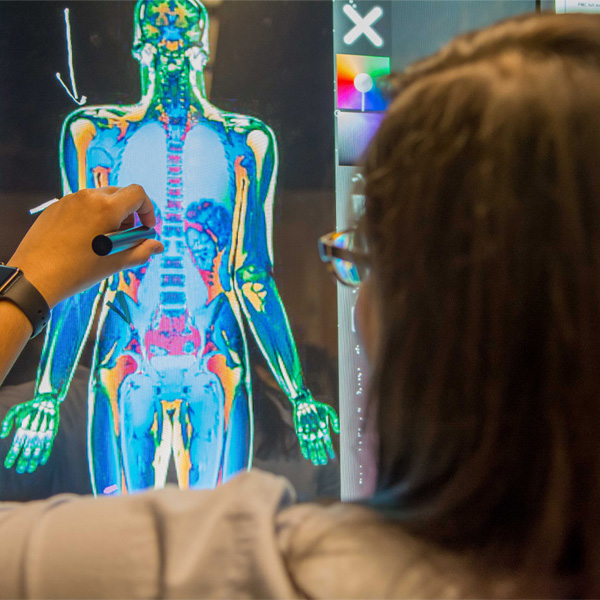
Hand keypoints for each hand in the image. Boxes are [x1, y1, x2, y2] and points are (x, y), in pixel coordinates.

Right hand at [0, 395, 59, 472]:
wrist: (45, 401)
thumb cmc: (29, 407)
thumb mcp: (15, 411)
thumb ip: (7, 422)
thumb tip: (2, 435)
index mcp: (21, 433)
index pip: (15, 447)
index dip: (11, 456)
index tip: (7, 465)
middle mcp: (31, 436)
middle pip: (26, 452)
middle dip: (22, 462)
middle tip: (20, 471)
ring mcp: (41, 436)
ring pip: (36, 451)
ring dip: (33, 461)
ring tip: (29, 469)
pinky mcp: (51, 434)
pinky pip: (48, 445)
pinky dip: (45, 454)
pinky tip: (42, 462)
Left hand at [7, 185, 163, 307]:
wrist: (35, 276)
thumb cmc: (77, 271)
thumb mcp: (115, 263)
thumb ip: (141, 251)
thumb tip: (158, 246)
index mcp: (106, 208)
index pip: (138, 193)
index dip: (148, 209)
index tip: (146, 227)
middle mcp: (88, 197)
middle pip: (119, 194)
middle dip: (129, 213)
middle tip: (126, 236)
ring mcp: (69, 200)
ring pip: (100, 199)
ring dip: (110, 214)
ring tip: (104, 240)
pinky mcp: (56, 207)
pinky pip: (81, 205)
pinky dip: (91, 217)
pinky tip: (84, 240)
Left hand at [292, 395, 339, 465]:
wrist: (304, 403)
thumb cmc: (317, 406)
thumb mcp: (328, 410)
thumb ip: (334, 419)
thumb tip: (337, 431)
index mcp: (323, 430)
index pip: (328, 442)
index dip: (330, 450)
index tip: (333, 457)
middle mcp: (316, 434)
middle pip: (320, 447)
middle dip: (322, 455)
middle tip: (323, 462)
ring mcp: (308, 434)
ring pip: (312, 447)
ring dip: (314, 454)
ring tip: (316, 462)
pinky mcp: (300, 433)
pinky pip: (303, 443)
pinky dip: (305, 449)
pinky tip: (307, 456)